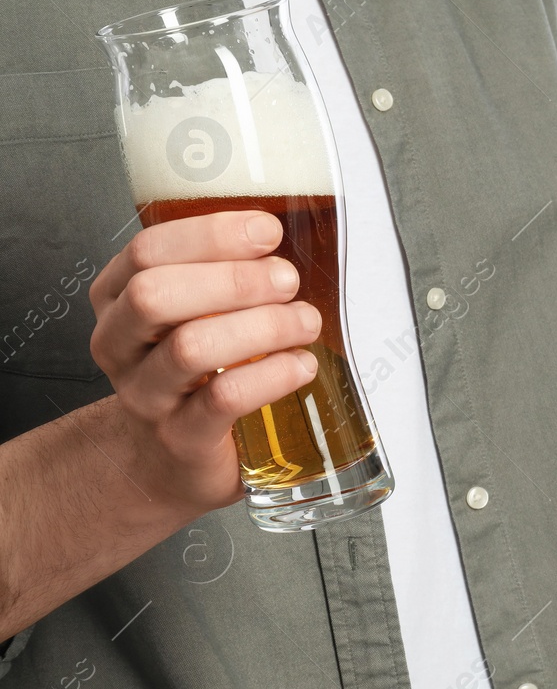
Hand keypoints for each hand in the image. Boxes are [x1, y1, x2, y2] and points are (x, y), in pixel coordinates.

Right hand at [88, 210, 321, 511]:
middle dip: (233, 280)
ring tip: (305, 322)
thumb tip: (283, 232)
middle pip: (156, 295)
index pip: (146, 251)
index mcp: (118, 299)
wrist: (169, 457)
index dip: (210, 235)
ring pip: (191, 348)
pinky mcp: (181, 438)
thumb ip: (221, 272)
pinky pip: (223, 400)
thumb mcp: (194, 314)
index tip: (266, 231)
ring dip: (262, 326)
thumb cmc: (193, 371)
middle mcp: (120, 345)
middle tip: (287, 280)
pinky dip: (271, 376)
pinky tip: (301, 365)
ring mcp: (146, 395)